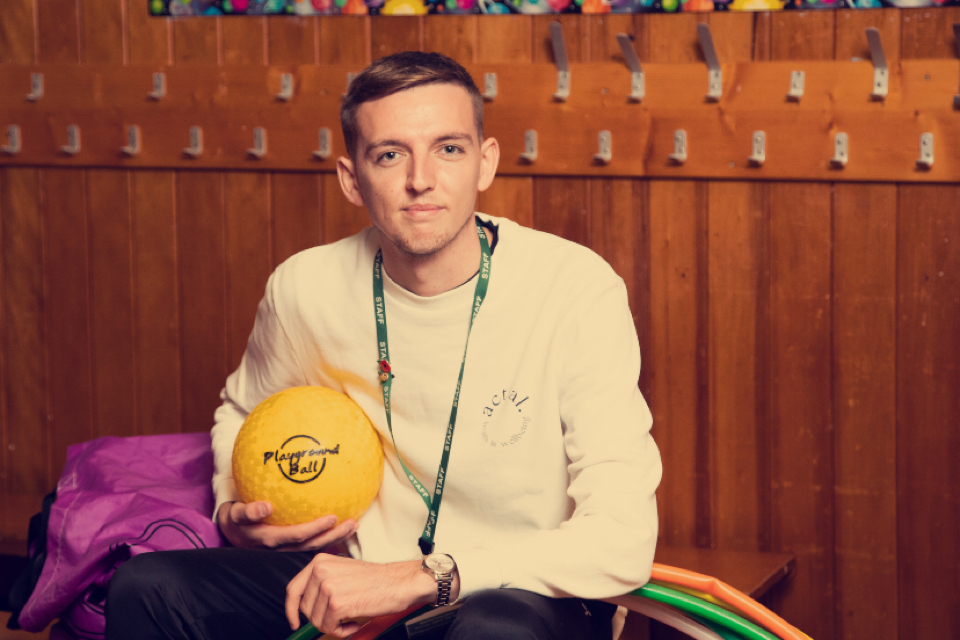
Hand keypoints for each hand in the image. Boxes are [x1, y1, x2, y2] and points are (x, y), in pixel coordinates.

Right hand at [216, 501, 356, 550]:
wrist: (232, 532)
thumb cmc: (236, 519)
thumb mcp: (235, 514)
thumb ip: (248, 511)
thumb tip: (265, 507)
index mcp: (270, 540)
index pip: (298, 536)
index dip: (316, 529)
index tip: (333, 517)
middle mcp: (282, 548)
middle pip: (313, 545)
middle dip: (334, 536)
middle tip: (353, 523)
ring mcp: (288, 549)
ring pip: (315, 547)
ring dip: (336, 538)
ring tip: (354, 526)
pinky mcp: (291, 547)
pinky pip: (313, 544)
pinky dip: (328, 537)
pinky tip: (342, 526)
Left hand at [285, 555, 438, 637]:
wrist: (399, 583)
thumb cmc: (375, 580)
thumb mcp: (342, 571)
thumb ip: (321, 582)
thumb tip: (304, 605)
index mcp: (320, 561)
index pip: (293, 589)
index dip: (291, 609)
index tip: (295, 621)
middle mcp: (320, 571)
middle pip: (305, 609)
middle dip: (321, 619)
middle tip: (340, 617)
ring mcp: (327, 587)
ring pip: (316, 621)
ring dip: (334, 626)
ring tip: (351, 618)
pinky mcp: (337, 604)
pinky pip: (329, 628)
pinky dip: (342, 631)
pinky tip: (355, 622)